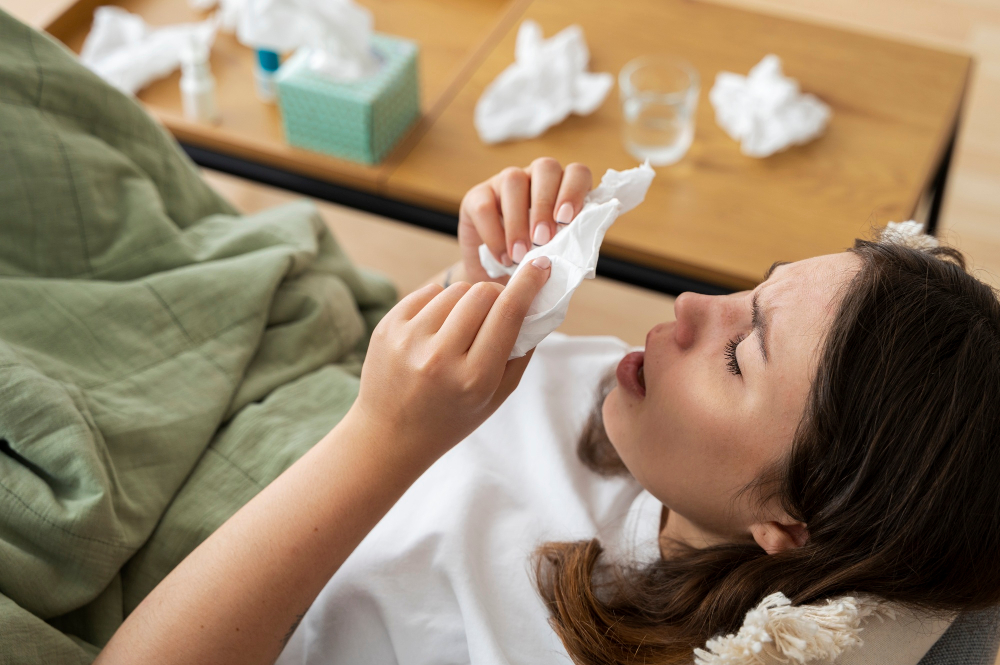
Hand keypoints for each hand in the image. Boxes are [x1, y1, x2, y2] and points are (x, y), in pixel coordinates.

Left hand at [349, 258, 551, 464]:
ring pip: (454, 289)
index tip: (540, 265)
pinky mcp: (387, 328)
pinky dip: (440, 303)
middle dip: (496, 294)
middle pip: (482, 293)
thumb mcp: (496, 396)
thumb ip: (520, 351)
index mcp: (473, 378)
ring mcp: (408, 340)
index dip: (528, 284)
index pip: (508, 313)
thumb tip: (535, 302)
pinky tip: (437, 329)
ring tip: (461, 329)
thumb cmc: (451, 417)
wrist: (390, 436)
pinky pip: (427, 292)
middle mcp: (438, 357)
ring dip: (467, 301)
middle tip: (497, 308)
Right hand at [458, 158, 592, 283]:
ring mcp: (503, 183)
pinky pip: (484, 206)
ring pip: (513, 180)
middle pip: (545, 168)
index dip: (574, 191)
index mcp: (562, 188)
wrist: (497, 282)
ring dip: (518, 219)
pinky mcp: (476, 196)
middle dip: (545, 204)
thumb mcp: (554, 256)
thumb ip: (568, 247)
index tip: (566, 220)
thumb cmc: (532, 266)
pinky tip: (503, 257)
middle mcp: (535, 178)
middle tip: (542, 240)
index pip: (577, 173)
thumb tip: (577, 251)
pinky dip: (494, 234)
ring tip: (521, 254)